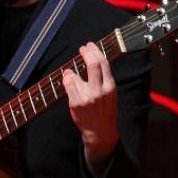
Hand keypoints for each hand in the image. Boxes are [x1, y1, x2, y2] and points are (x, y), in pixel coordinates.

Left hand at [63, 42, 118, 171]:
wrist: (100, 131)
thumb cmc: (106, 111)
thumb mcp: (111, 94)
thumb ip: (103, 79)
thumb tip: (93, 61)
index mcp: (110, 87)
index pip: (103, 64)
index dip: (95, 51)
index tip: (90, 46)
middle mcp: (99, 91)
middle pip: (92, 64)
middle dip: (86, 52)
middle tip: (82, 48)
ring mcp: (86, 97)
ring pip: (75, 75)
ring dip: (72, 71)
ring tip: (72, 72)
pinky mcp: (75, 103)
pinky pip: (68, 85)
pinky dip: (67, 79)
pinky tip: (68, 79)